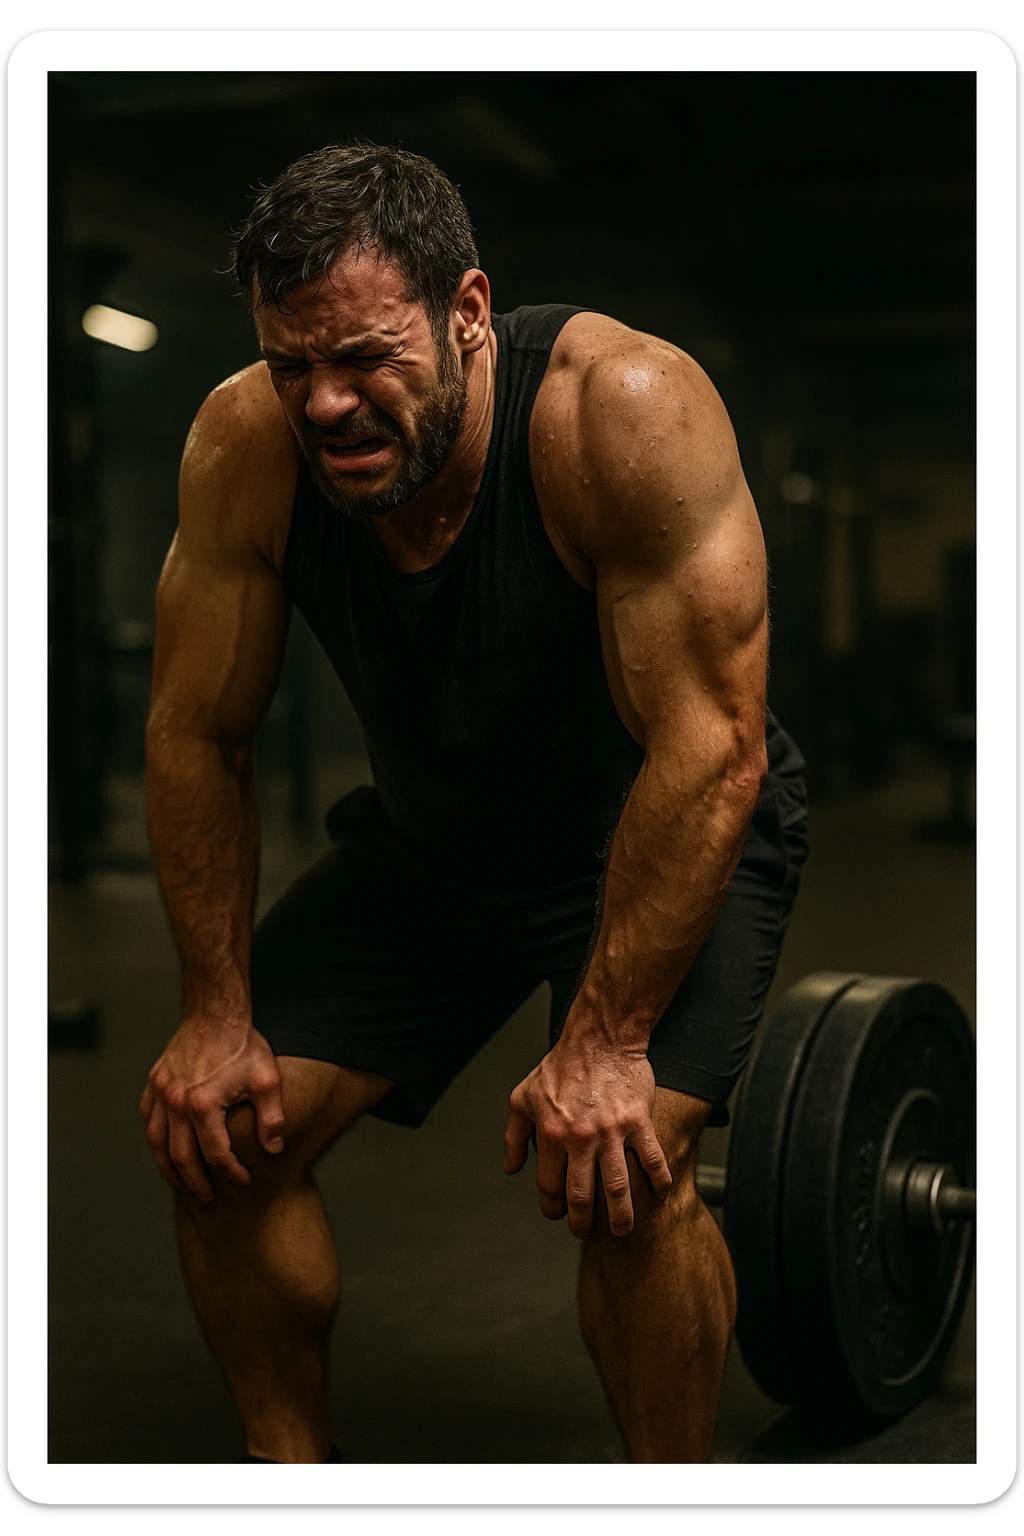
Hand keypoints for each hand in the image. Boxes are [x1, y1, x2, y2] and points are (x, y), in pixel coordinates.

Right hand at [139, 1020, 284, 1202]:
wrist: (216, 1012)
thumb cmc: (244, 1045)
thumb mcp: (267, 1080)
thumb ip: (272, 1117)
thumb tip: (274, 1150)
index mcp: (203, 1104)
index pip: (216, 1153)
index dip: (231, 1172)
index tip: (244, 1180)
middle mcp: (176, 1102)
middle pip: (181, 1157)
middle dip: (196, 1182)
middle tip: (208, 1199)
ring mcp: (161, 1092)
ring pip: (157, 1142)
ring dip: (168, 1168)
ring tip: (183, 1185)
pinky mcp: (155, 1082)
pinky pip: (148, 1119)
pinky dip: (155, 1139)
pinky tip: (165, 1150)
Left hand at [503, 1038, 671, 1238]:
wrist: (599, 1038)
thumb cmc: (561, 1066)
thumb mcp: (523, 1097)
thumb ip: (514, 1135)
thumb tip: (511, 1169)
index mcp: (550, 1133)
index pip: (549, 1186)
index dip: (552, 1208)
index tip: (557, 1215)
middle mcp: (580, 1137)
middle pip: (581, 1196)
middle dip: (582, 1223)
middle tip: (585, 1232)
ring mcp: (611, 1131)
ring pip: (617, 1188)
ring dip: (620, 1217)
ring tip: (622, 1230)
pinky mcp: (638, 1122)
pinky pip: (652, 1160)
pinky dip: (658, 1182)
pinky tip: (659, 1196)